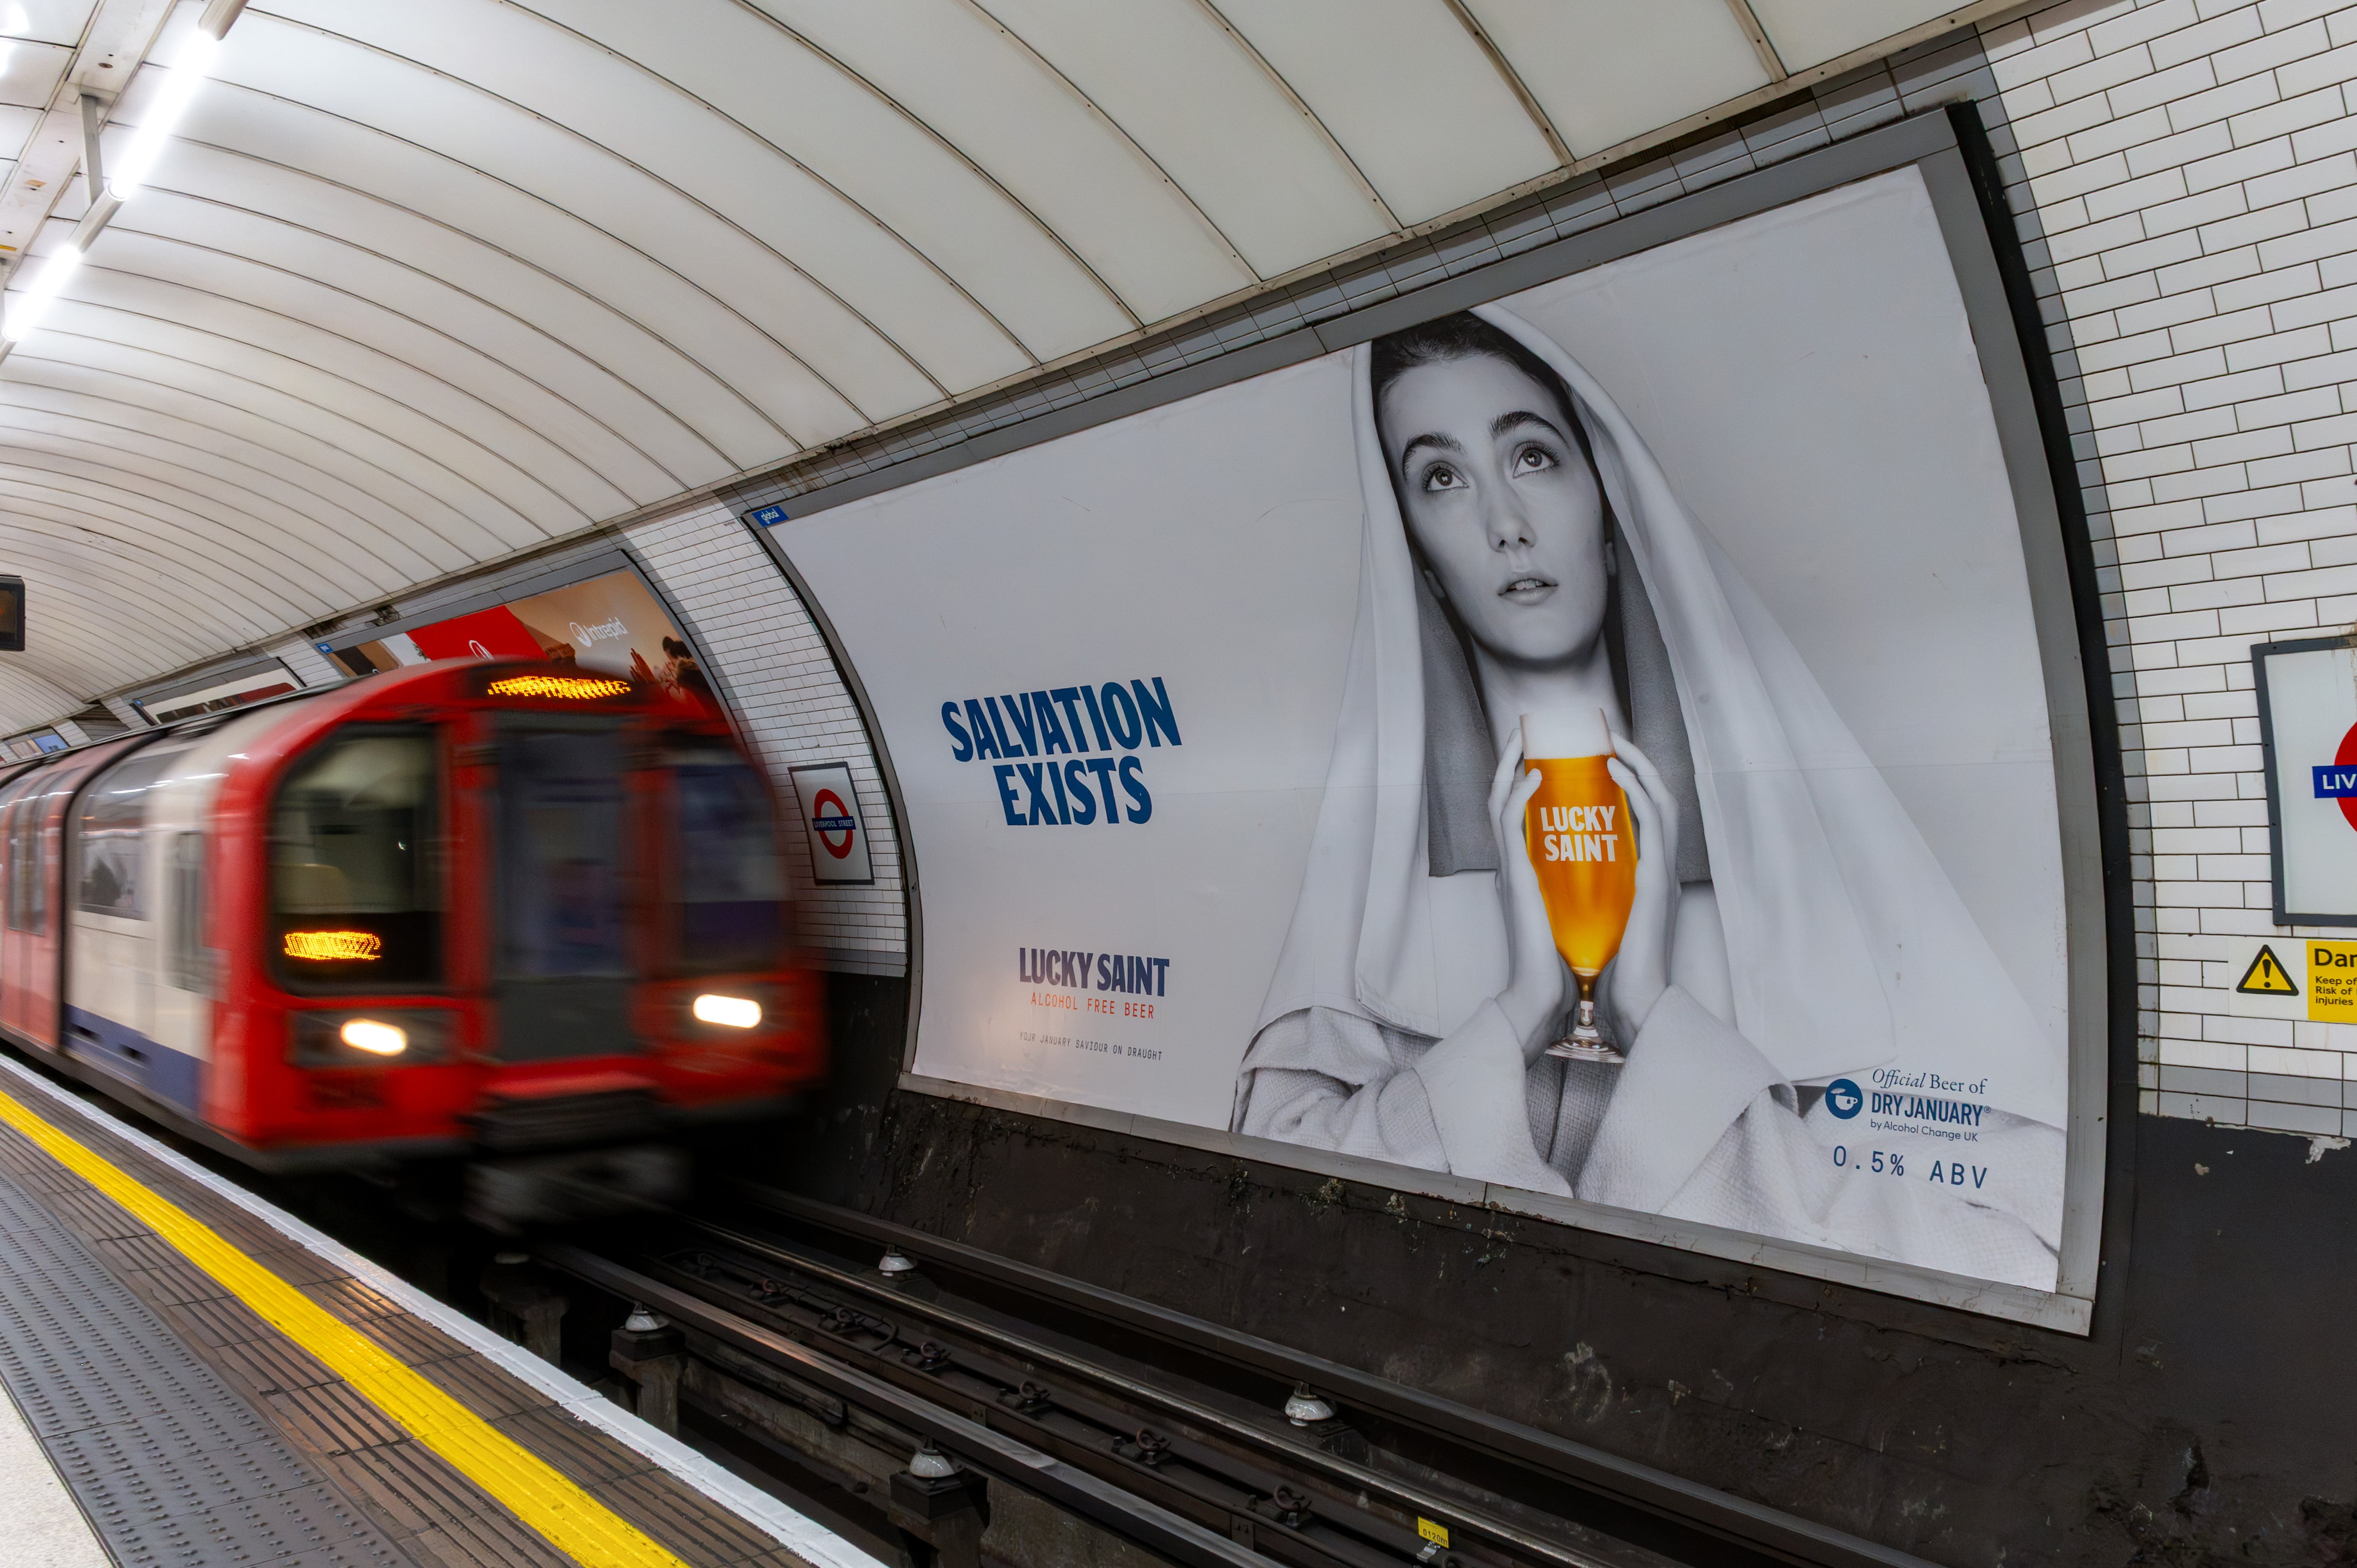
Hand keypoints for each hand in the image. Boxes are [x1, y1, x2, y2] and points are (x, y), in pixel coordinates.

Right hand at [1488, 730, 1566, 1060]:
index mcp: (1529, 870)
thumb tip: (1611, 868)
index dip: (1531, 778)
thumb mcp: (1579, 912)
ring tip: (1526, 737)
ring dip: (1510, 763)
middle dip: (1514, 759)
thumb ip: (1583, 888)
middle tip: (1529, 730)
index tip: (1554, 752)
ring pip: (1499, 800)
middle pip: (1504, 796)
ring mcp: (1510, 868)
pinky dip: (1518, 792)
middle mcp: (1515, 864)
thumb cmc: (1568, 965)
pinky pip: (1508, 822)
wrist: (1550, 997)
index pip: (1524, 812)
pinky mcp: (1514, 876)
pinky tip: (1535, 772)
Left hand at [1603, 736, 1679, 1042]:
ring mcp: (1663, 873)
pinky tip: (1617, 770)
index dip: (1630, 784)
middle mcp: (1659, 870)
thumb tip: (1554, 870)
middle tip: (1611, 736)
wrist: (1627, 1003)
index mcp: (1645, 879)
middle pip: (1659, 799)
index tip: (1603, 760)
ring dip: (1640, 765)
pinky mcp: (1657, 880)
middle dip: (1638, 763)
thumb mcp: (1596, 919)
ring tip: (1614, 741)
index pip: (1644, 817)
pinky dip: (1638, 790)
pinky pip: (1654, 821)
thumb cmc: (1606, 971)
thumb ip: (1588, 893)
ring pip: (1663, 800)